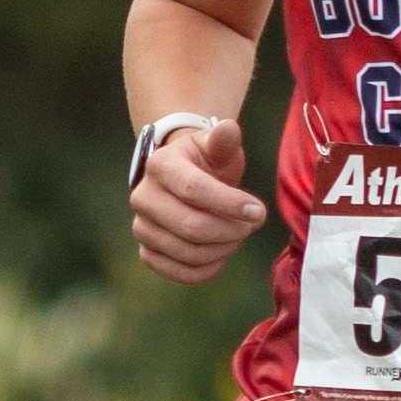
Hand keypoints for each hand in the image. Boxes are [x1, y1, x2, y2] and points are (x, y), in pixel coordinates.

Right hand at [130, 119, 263, 285]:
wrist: (184, 178)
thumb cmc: (206, 162)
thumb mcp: (217, 146)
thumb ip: (224, 139)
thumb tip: (227, 128)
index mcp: (160, 166)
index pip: (194, 190)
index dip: (230, 204)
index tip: (259, 211)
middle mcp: (143, 197)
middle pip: (192, 227)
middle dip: (231, 230)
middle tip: (251, 224)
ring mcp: (142, 227)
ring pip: (188, 252)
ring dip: (223, 249)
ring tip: (238, 234)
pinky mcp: (148, 251)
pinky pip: (177, 273)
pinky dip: (206, 270)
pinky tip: (221, 254)